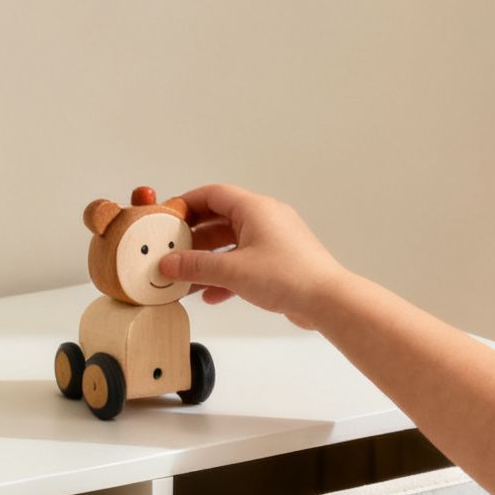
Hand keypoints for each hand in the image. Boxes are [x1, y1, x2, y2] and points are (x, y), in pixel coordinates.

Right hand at [156, 184, 354, 328]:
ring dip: (207, 260)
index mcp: (255, 208)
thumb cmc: (289, 276)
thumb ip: (196, 266)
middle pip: (219, 220)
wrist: (327, 300)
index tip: (167, 217)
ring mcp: (272, 240)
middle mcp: (265, 219)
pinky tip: (211, 295)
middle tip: (171, 249)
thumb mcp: (233, 271)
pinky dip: (225, 275)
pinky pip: (243, 262)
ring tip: (185, 276)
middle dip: (193, 237)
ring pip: (230, 244)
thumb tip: (169, 264)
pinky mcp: (277, 261)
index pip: (213, 194)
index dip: (187, 204)